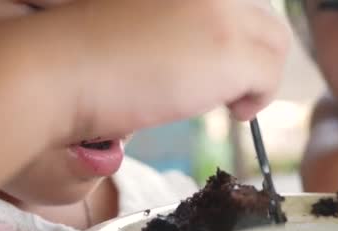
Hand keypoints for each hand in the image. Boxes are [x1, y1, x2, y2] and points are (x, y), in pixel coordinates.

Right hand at [51, 0, 289, 140]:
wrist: (60, 68)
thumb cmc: (86, 49)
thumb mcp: (143, 15)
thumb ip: (182, 20)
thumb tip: (211, 45)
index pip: (241, 2)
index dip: (237, 29)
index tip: (221, 56)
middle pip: (264, 15)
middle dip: (251, 50)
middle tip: (228, 83)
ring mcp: (224, 12)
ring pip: (277, 43)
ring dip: (259, 74)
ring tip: (232, 101)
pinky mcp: (230, 50)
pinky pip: (271, 76)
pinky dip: (259, 98)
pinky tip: (235, 112)